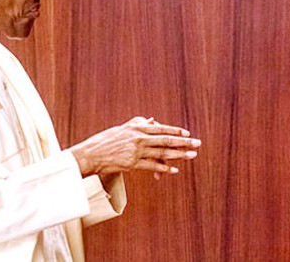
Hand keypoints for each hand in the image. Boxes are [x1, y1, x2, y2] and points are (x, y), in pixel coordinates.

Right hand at [67, 117, 200, 177]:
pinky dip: (164, 168)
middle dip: (184, 142)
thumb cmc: (106, 140)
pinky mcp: (132, 164)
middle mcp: (139, 138)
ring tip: (192, 155)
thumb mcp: (123, 128)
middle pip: (166, 140)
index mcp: (137, 128)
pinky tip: (174, 170)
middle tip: (197, 143)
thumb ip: (139, 123)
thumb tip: (152, 120)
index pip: (161, 128)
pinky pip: (152, 166)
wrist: (91, 154)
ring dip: (179, 155)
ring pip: (162, 153)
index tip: (187, 133)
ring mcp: (136, 151)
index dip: (175, 130)